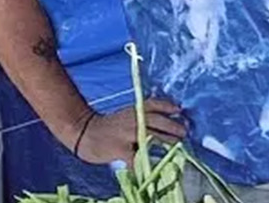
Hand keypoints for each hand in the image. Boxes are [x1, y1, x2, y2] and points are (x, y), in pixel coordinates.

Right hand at [70, 98, 187, 164]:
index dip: (167, 106)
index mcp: (134, 110)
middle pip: (158, 121)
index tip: (179, 110)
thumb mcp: (126, 115)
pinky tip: (153, 164)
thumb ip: (143, 117)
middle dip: (173, 126)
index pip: (154, 104)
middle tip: (184, 133)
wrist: (84, 131)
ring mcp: (127, 134)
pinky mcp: (121, 149)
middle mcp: (132, 119)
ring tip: (176, 146)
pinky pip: (137, 158)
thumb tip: (167, 121)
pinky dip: (146, 162)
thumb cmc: (109, 126)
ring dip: (166, 141)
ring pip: (152, 137)